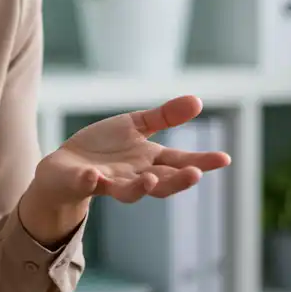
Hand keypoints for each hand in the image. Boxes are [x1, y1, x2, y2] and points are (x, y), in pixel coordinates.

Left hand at [35, 95, 230, 206]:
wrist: (66, 166)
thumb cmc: (105, 147)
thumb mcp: (136, 126)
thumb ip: (165, 116)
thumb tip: (198, 100)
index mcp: (149, 161)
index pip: (180, 162)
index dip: (201, 162)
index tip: (224, 158)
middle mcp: (134, 176)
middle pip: (161, 183)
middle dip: (177, 181)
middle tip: (194, 174)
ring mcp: (109, 182)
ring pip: (128, 191)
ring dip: (139, 187)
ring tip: (150, 180)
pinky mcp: (82, 182)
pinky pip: (86, 184)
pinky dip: (90, 181)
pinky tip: (93, 175)